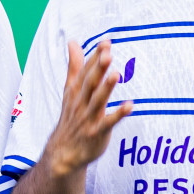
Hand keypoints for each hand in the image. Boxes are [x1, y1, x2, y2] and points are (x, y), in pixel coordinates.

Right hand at [46, 40, 131, 176]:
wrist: (63, 152)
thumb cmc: (72, 117)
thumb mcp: (71, 90)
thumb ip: (75, 66)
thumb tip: (73, 42)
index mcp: (76, 91)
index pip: (86, 71)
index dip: (95, 57)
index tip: (106, 42)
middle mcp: (81, 103)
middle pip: (90, 83)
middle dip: (98, 68)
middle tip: (107, 53)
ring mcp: (89, 118)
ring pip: (97, 101)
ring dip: (106, 88)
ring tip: (116, 74)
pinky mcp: (97, 133)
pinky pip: (108, 123)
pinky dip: (118, 114)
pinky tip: (130, 106)